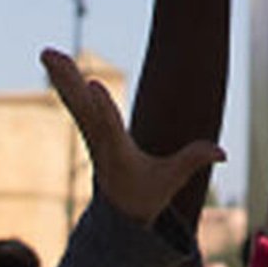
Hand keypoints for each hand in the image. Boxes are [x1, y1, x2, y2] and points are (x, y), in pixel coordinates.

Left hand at [45, 46, 223, 220]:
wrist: (120, 213)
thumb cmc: (147, 194)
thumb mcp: (171, 180)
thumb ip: (193, 161)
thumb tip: (221, 152)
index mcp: (118, 153)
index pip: (109, 127)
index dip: (102, 106)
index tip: (93, 84)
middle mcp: (99, 141)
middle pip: (82, 108)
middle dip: (69, 84)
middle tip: (50, 58)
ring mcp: (91, 134)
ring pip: (74, 101)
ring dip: (62, 76)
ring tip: (46, 53)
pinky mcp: (90, 128)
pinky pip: (74, 101)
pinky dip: (64, 81)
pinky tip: (53, 61)